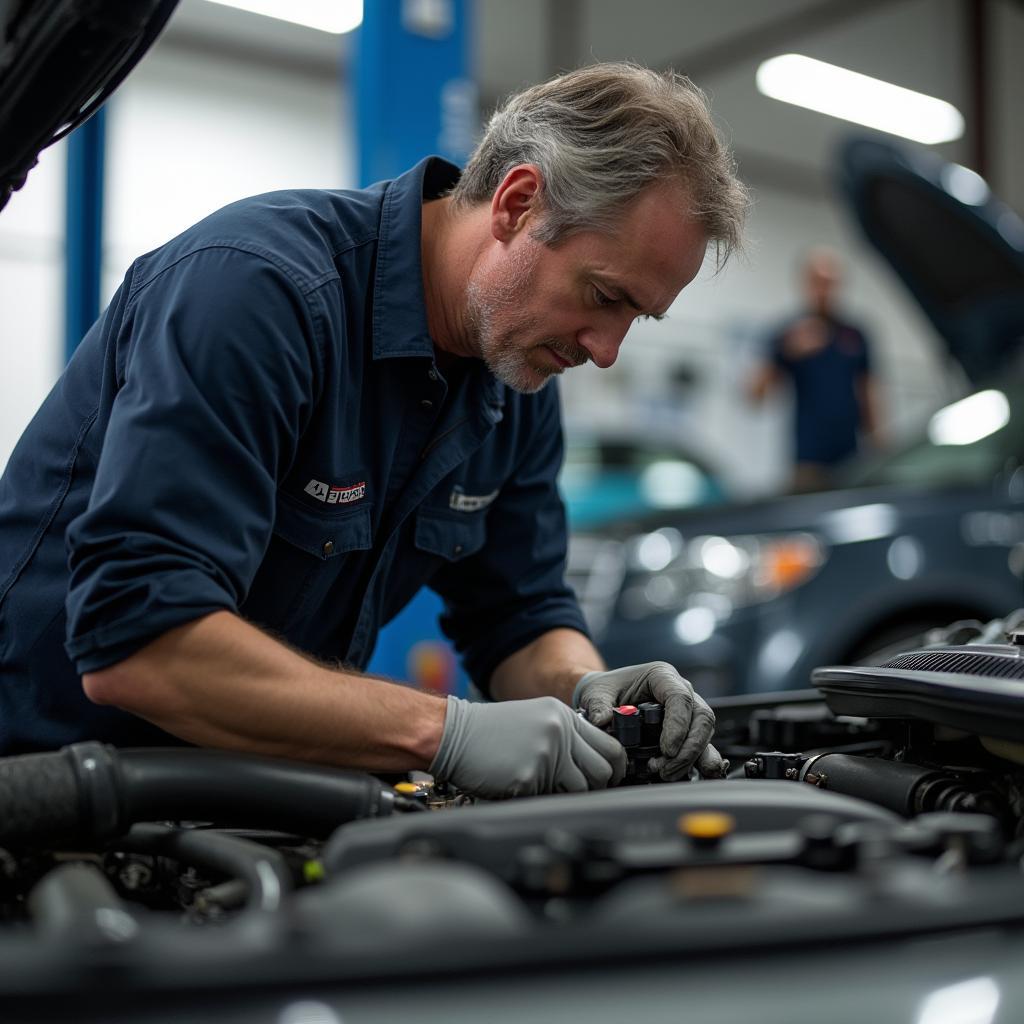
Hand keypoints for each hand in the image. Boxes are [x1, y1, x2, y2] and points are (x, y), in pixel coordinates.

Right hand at [429, 695, 626, 798]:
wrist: (455, 733)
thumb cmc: (492, 730)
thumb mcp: (537, 719)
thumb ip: (567, 736)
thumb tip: (595, 766)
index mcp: (563, 716)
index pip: (610, 746)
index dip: (616, 767)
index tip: (612, 778)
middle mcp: (559, 732)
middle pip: (603, 770)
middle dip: (596, 785)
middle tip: (579, 789)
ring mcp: (545, 754)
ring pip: (580, 788)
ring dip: (566, 793)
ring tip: (543, 784)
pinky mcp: (529, 777)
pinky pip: (547, 798)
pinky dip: (535, 796)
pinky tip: (517, 783)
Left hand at [573, 662, 725, 780]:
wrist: (608, 697)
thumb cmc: (606, 690)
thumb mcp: (596, 693)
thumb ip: (598, 705)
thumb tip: (601, 721)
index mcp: (661, 676)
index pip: (680, 697)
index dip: (678, 725)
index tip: (667, 750)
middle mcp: (681, 691)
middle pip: (701, 717)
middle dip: (688, 748)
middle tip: (665, 768)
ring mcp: (687, 712)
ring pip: (705, 733)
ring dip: (691, 758)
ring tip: (667, 774)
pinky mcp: (687, 730)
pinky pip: (703, 746)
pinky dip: (700, 763)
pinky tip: (689, 776)